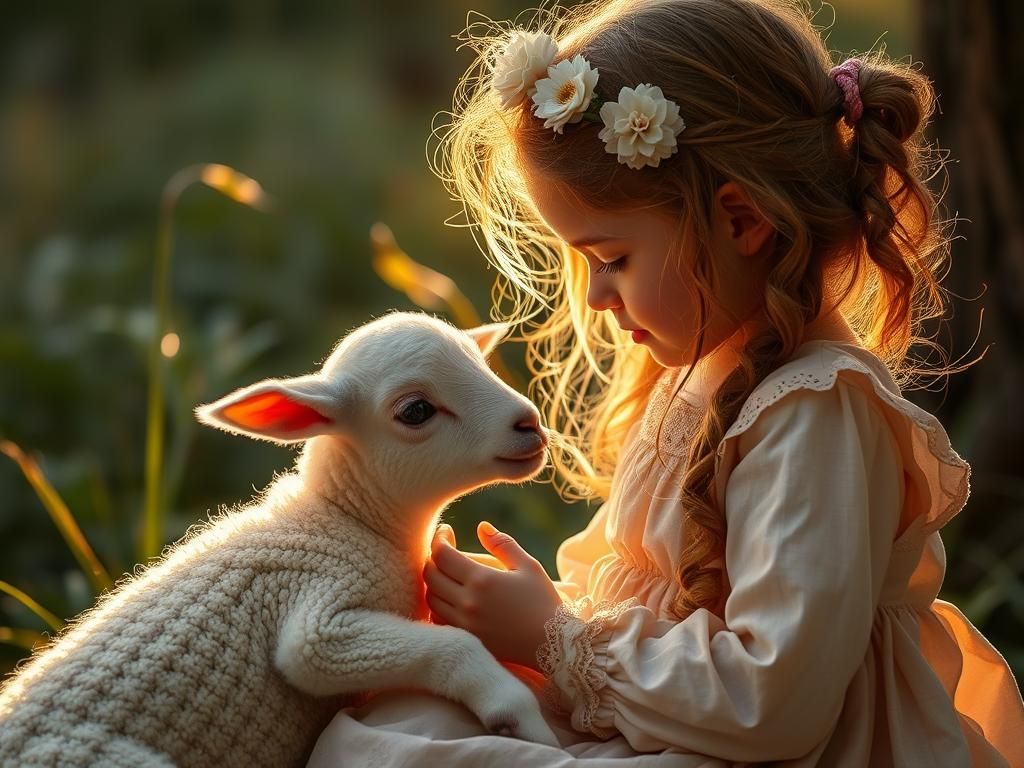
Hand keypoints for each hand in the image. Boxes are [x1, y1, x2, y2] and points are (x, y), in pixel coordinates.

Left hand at [424, 522, 562, 669]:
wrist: (551, 643)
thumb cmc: (542, 600)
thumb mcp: (527, 566)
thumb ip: (502, 544)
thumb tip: (481, 526)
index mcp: (482, 580)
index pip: (442, 555)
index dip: (438, 539)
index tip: (446, 531)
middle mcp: (468, 602)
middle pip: (430, 575)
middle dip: (432, 558)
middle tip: (444, 550)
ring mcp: (464, 623)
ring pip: (431, 598)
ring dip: (433, 582)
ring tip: (447, 573)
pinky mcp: (466, 639)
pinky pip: (438, 619)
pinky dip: (438, 606)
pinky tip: (450, 597)